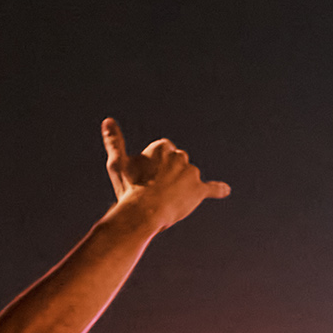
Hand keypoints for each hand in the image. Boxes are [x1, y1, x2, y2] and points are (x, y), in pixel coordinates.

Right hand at [102, 119, 226, 231]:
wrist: (144, 212)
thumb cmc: (129, 188)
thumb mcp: (118, 164)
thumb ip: (114, 141)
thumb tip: (107, 120)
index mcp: (163, 146)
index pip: (162, 157)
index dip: (153, 171)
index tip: (144, 181)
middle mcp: (180, 155)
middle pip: (176, 167)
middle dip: (167, 178)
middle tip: (152, 193)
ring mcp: (191, 172)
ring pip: (187, 181)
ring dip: (179, 189)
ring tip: (164, 202)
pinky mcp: (199, 190)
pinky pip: (212, 188)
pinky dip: (218, 189)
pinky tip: (225, 190)